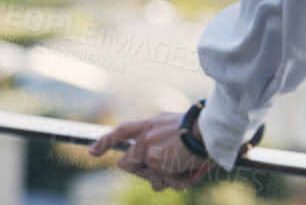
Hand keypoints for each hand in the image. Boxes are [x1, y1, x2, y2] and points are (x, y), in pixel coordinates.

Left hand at [88, 111, 214, 191]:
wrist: (213, 129)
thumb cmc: (203, 129)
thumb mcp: (177, 126)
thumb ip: (160, 138)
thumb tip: (156, 167)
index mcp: (151, 124)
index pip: (122, 131)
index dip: (105, 141)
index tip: (92, 152)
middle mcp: (146, 136)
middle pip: (127, 164)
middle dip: (143, 172)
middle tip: (163, 169)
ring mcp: (150, 150)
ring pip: (150, 178)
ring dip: (166, 178)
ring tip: (185, 166)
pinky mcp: (158, 162)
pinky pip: (165, 182)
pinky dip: (179, 181)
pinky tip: (191, 170)